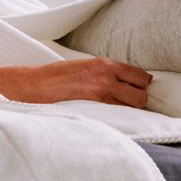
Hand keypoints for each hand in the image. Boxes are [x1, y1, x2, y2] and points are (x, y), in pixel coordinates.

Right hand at [0, 58, 152, 106]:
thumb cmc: (59, 78)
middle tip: (130, 103)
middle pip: (142, 91)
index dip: (141, 84)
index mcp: (104, 63)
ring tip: (122, 111)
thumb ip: (104, 73)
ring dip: (132, 108)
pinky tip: (115, 116)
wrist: (38, 84)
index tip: (139, 89)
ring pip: (135, 103)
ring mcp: (102, 88)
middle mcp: (107, 73)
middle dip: (139, 98)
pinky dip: (122, 114)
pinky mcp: (96, 102)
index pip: (139, 74)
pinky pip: (121, 110)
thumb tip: (123, 83)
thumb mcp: (84, 68)